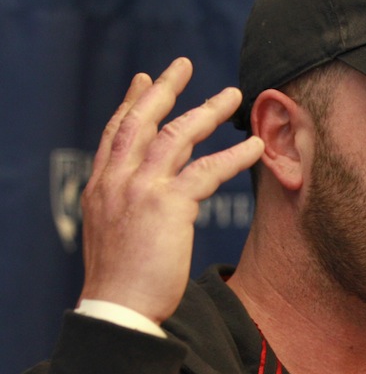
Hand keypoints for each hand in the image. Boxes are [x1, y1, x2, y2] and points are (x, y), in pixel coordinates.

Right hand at [78, 58, 263, 323]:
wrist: (118, 310)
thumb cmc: (121, 280)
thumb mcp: (113, 232)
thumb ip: (126, 205)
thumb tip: (145, 196)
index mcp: (101, 186)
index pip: (116, 132)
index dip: (131, 103)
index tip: (143, 79)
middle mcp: (116, 180)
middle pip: (141, 120)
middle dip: (164, 88)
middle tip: (183, 63)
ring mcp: (140, 189)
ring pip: (176, 135)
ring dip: (207, 111)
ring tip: (233, 94)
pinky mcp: (167, 205)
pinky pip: (207, 170)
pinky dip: (234, 156)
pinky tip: (255, 147)